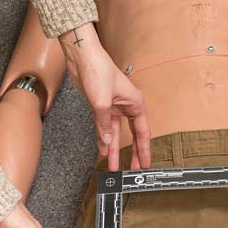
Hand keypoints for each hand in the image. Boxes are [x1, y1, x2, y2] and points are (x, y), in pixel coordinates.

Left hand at [59, 23, 150, 170]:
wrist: (82, 57)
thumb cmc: (98, 70)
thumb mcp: (102, 102)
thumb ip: (105, 125)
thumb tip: (107, 142)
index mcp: (135, 103)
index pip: (142, 132)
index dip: (144, 150)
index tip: (145, 164)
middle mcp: (127, 106)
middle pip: (132, 135)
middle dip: (131, 153)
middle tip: (133, 169)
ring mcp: (113, 106)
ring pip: (116, 133)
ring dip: (113, 149)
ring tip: (113, 166)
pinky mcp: (101, 106)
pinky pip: (104, 127)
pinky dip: (103, 138)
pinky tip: (102, 150)